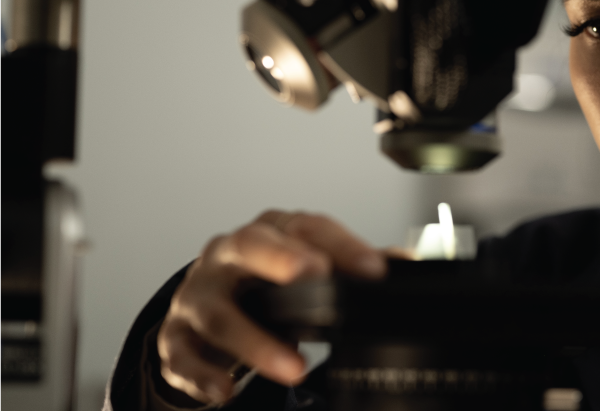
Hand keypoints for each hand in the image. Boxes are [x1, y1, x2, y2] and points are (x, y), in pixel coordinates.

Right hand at [156, 210, 385, 403]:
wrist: (201, 304)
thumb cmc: (261, 280)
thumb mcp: (305, 265)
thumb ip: (353, 265)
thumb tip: (406, 263)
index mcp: (270, 231)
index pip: (307, 227)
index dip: (342, 245)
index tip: (374, 269)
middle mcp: (229, 254)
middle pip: (250, 246)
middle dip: (282, 258)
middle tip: (315, 274)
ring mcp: (198, 293)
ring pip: (220, 312)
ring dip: (257, 342)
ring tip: (294, 367)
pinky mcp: (176, 334)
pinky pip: (183, 355)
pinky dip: (204, 375)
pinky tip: (226, 391)